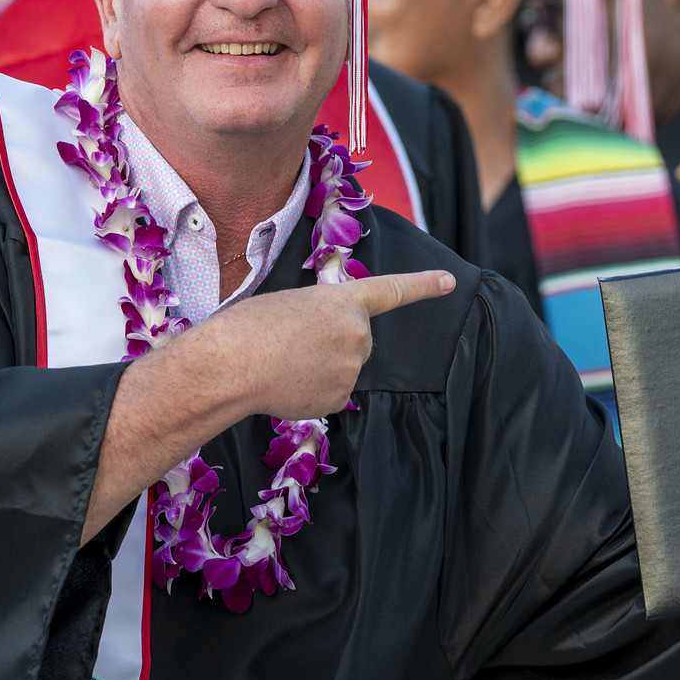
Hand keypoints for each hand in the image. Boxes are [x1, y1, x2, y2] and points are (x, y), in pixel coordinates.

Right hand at [86, 270, 455, 541]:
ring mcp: (351, 368)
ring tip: (282, 361)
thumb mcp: (291, 305)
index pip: (392, 290)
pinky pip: (331, 393)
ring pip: (343, 368)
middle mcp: (357, 333)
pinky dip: (311, 390)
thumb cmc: (248, 327)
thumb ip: (322, 319)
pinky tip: (285, 383)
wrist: (230, 364)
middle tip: (292, 342)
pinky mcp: (338, 398)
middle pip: (357, 340)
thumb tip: (328, 352)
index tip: (449, 281)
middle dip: (333, 342)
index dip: (422, 285)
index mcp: (344, 301)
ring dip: (319, 367)